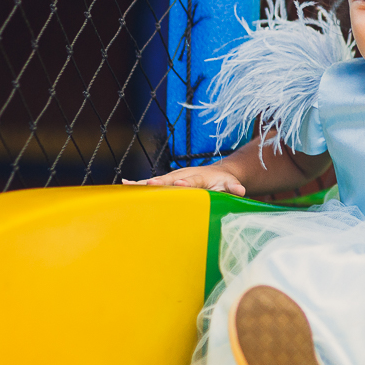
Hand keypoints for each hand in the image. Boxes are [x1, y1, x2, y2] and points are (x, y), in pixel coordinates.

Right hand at [122, 165, 246, 195]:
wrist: (217, 173)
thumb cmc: (223, 182)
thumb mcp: (230, 184)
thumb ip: (234, 187)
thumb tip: (241, 190)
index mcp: (199, 177)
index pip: (192, 180)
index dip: (186, 183)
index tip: (180, 185)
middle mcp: (183, 175)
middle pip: (169, 179)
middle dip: (159, 183)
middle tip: (147, 185)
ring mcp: (173, 178)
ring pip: (157, 181)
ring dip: (143, 184)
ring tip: (127, 185)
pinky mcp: (167, 182)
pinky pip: (152, 184)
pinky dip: (139, 185)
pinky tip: (123, 185)